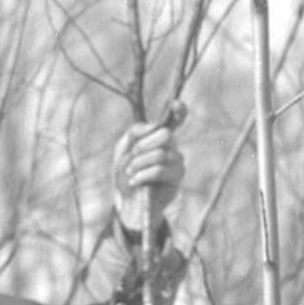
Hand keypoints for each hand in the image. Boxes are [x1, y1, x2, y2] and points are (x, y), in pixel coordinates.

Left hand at [113, 117, 184, 237]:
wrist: (127, 200)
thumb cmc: (126, 173)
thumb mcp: (123, 149)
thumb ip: (134, 133)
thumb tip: (151, 127)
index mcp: (158, 134)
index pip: (176, 117)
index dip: (179, 109)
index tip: (177, 104)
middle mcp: (172, 145)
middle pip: (166, 134)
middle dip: (144, 145)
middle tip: (132, 155)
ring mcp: (177, 161)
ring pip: (161, 154)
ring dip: (139, 163)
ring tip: (130, 173)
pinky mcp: (177, 177)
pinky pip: (160, 170)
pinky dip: (143, 175)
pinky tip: (134, 181)